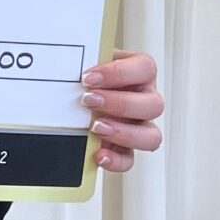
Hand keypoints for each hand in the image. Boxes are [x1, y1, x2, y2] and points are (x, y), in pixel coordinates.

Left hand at [80, 50, 163, 172]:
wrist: (65, 98)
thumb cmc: (81, 75)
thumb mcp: (84, 62)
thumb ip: (83, 59)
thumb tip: (68, 64)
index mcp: (137, 72)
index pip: (145, 68)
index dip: (120, 73)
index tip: (89, 77)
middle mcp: (143, 99)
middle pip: (154, 105)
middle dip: (119, 103)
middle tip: (88, 100)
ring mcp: (138, 126)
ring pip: (151, 136)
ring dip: (124, 133)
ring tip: (96, 127)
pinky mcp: (124, 148)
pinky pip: (130, 160)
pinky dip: (115, 160)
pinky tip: (98, 154)